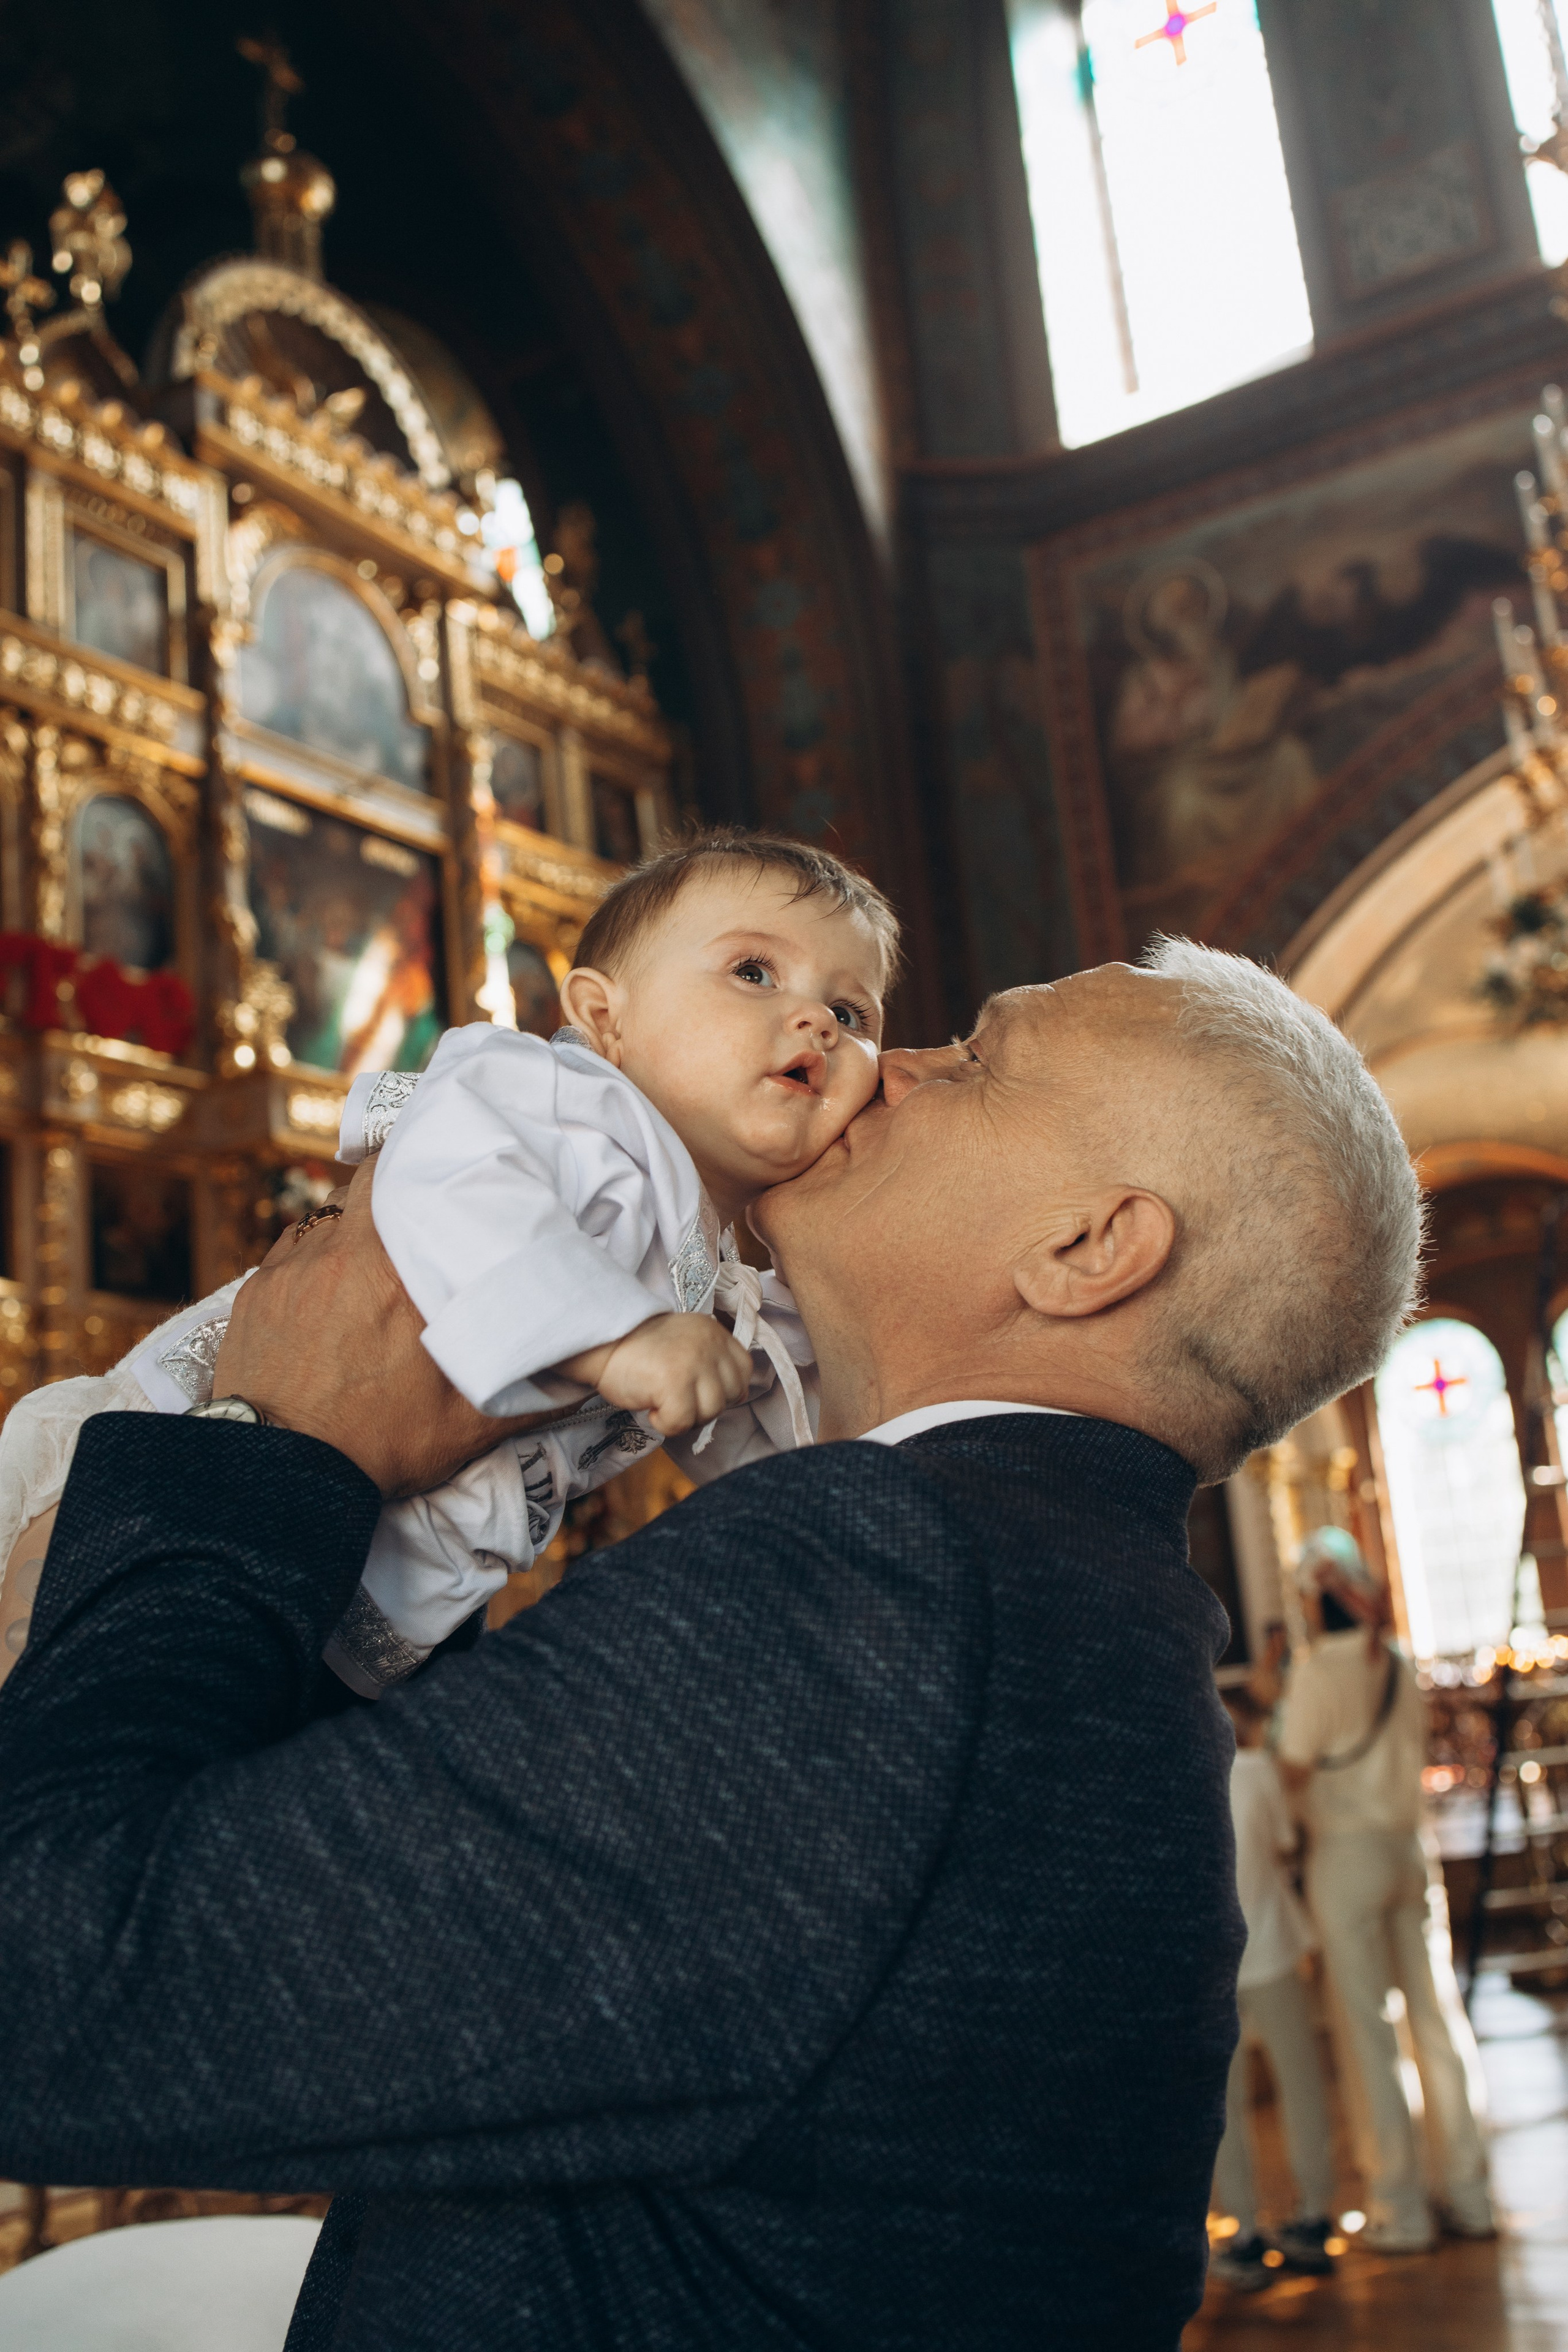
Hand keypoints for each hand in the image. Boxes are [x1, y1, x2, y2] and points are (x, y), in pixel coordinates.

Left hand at [212, 1164, 548, 1497]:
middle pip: (368, 1179)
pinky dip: (313, 1263)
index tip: (451, 1176)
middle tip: (416, 1215)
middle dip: (393, 1187)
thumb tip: (589, 1376)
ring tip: (372, 1262)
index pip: (414, 1175)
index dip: (433, 1165)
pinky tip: (327, 1297)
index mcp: (402, 1271)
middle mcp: (344, 1253)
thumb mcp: (471, 1425)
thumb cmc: (379, 1447)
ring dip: (352, 1229)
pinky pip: (290, 1253)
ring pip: (328, 1217)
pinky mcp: (257, 1292)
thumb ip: (534, 1392)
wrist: (281, 1477)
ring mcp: (292, 1269)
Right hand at [565, 1313, 750, 1436]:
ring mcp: (694, 1363)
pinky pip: (683, 1423)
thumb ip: (710, 1361)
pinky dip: (665, 1425)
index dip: (724, 1389)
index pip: (744, 1370)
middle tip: (676, 1399)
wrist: (600, 1342)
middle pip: (732, 1395)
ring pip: (711, 1412)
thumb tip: (732, 1397)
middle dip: (705, 1406)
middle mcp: (709, 1344)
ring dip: (685, 1417)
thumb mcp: (685, 1343)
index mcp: (714, 1333)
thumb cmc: (638, 1348)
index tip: (698, 1391)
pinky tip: (650, 1408)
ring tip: (661, 1401)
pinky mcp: (674, 1382)